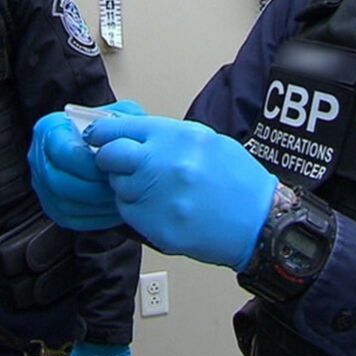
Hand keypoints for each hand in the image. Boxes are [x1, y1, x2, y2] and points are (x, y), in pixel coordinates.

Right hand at [29, 101, 145, 230]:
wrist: (108, 147)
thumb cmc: (113, 131)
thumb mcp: (119, 114)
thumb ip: (119, 122)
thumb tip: (115, 137)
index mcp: (50, 130)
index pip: (62, 151)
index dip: (88, 163)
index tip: (110, 165)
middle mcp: (39, 158)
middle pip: (59, 182)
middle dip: (93, 187)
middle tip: (119, 186)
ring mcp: (43, 185)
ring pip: (65, 204)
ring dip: (97, 204)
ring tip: (121, 197)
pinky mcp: (54, 208)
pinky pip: (72, 219)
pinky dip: (96, 217)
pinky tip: (115, 208)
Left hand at [87, 115, 276, 271]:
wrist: (259, 221)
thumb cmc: (238, 181)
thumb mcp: (206, 141)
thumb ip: (168, 137)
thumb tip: (134, 135)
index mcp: (176, 137)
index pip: (120, 129)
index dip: (103, 133)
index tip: (96, 137)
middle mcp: (163, 163)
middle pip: (110, 157)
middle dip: (108, 159)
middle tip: (116, 164)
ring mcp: (158, 197)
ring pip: (118, 188)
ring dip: (127, 188)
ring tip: (154, 191)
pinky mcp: (156, 226)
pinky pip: (129, 214)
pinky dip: (137, 210)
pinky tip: (161, 208)